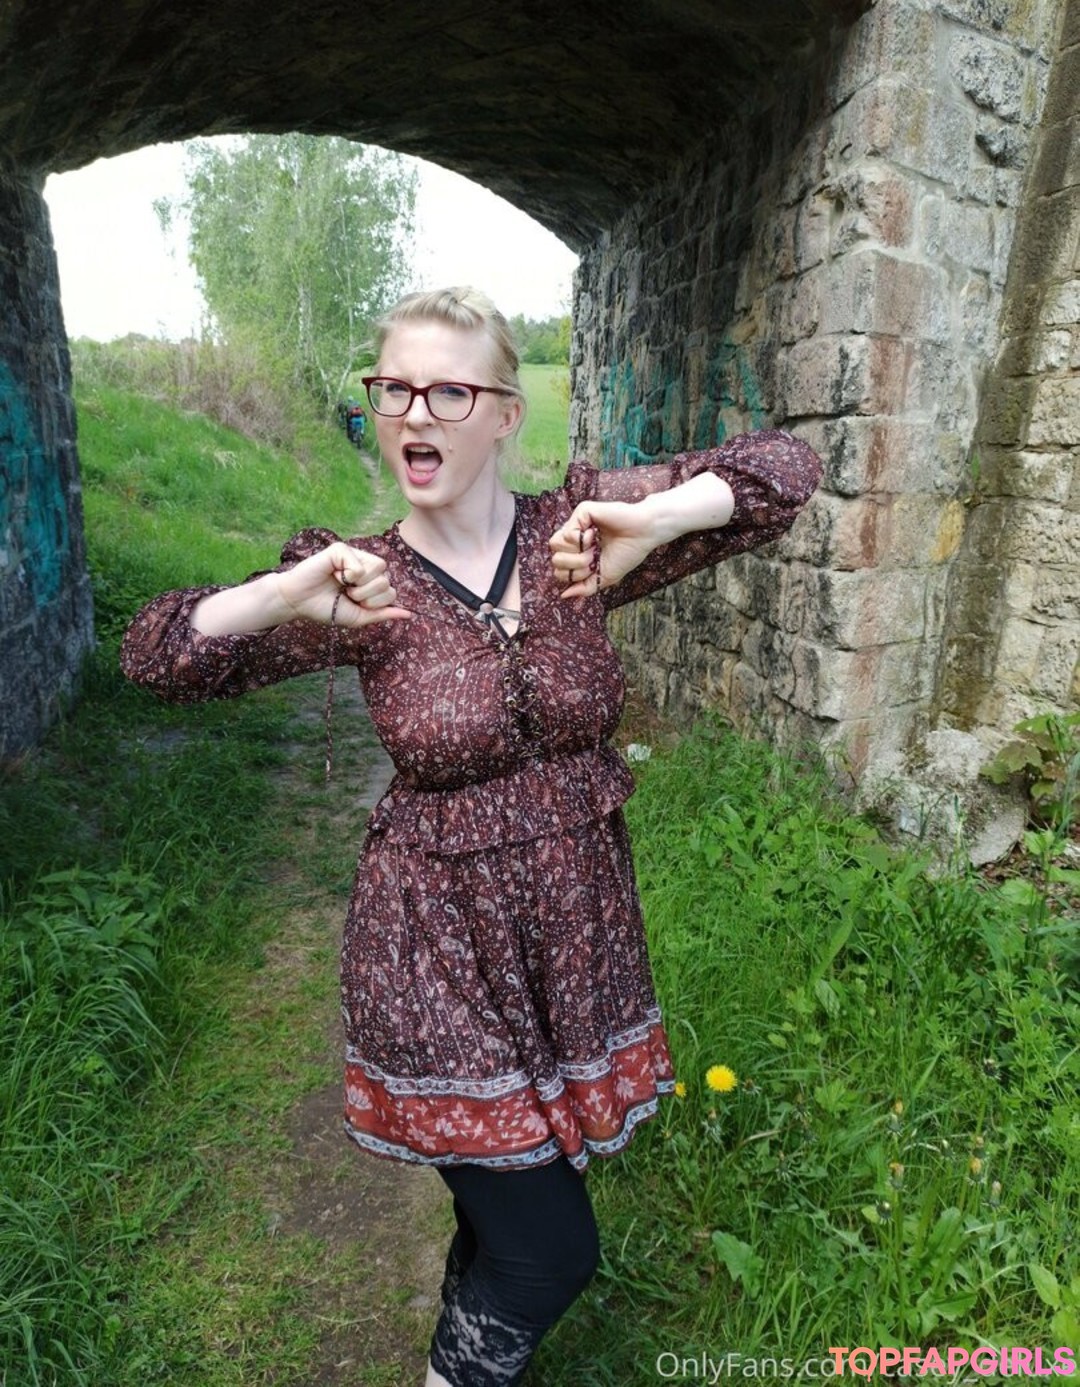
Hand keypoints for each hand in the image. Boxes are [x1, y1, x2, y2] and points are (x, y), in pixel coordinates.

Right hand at [276, 542, 412, 627]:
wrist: (300, 603)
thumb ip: (383, 614)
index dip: (373, 603)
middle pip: (386, 580)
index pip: (391, 592)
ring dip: (359, 585)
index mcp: (372, 580)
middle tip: (346, 593)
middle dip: (365, 595)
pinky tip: (333, 574)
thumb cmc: (327, 608)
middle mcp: (366, 565)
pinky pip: (358, 564)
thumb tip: (409, 614)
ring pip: (378, 569)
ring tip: (341, 584)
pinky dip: (346, 575)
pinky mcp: (341, 549)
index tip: (354, 603)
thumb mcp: (359, 617)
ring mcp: (355, 555)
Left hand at [548, 500, 659, 598]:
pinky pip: (567, 533)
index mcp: (578, 552)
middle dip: (576, 565)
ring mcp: (576, 524)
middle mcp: (574, 537)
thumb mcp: (603, 578)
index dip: (574, 575)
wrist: (643, 537)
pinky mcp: (581, 512)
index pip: (559, 569)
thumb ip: (583, 588)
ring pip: (555, 545)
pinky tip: (595, 533)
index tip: (593, 568)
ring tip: (594, 547)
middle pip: (555, 558)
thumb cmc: (627, 554)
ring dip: (577, 553)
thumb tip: (563, 595)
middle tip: (594, 556)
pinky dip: (582, 539)